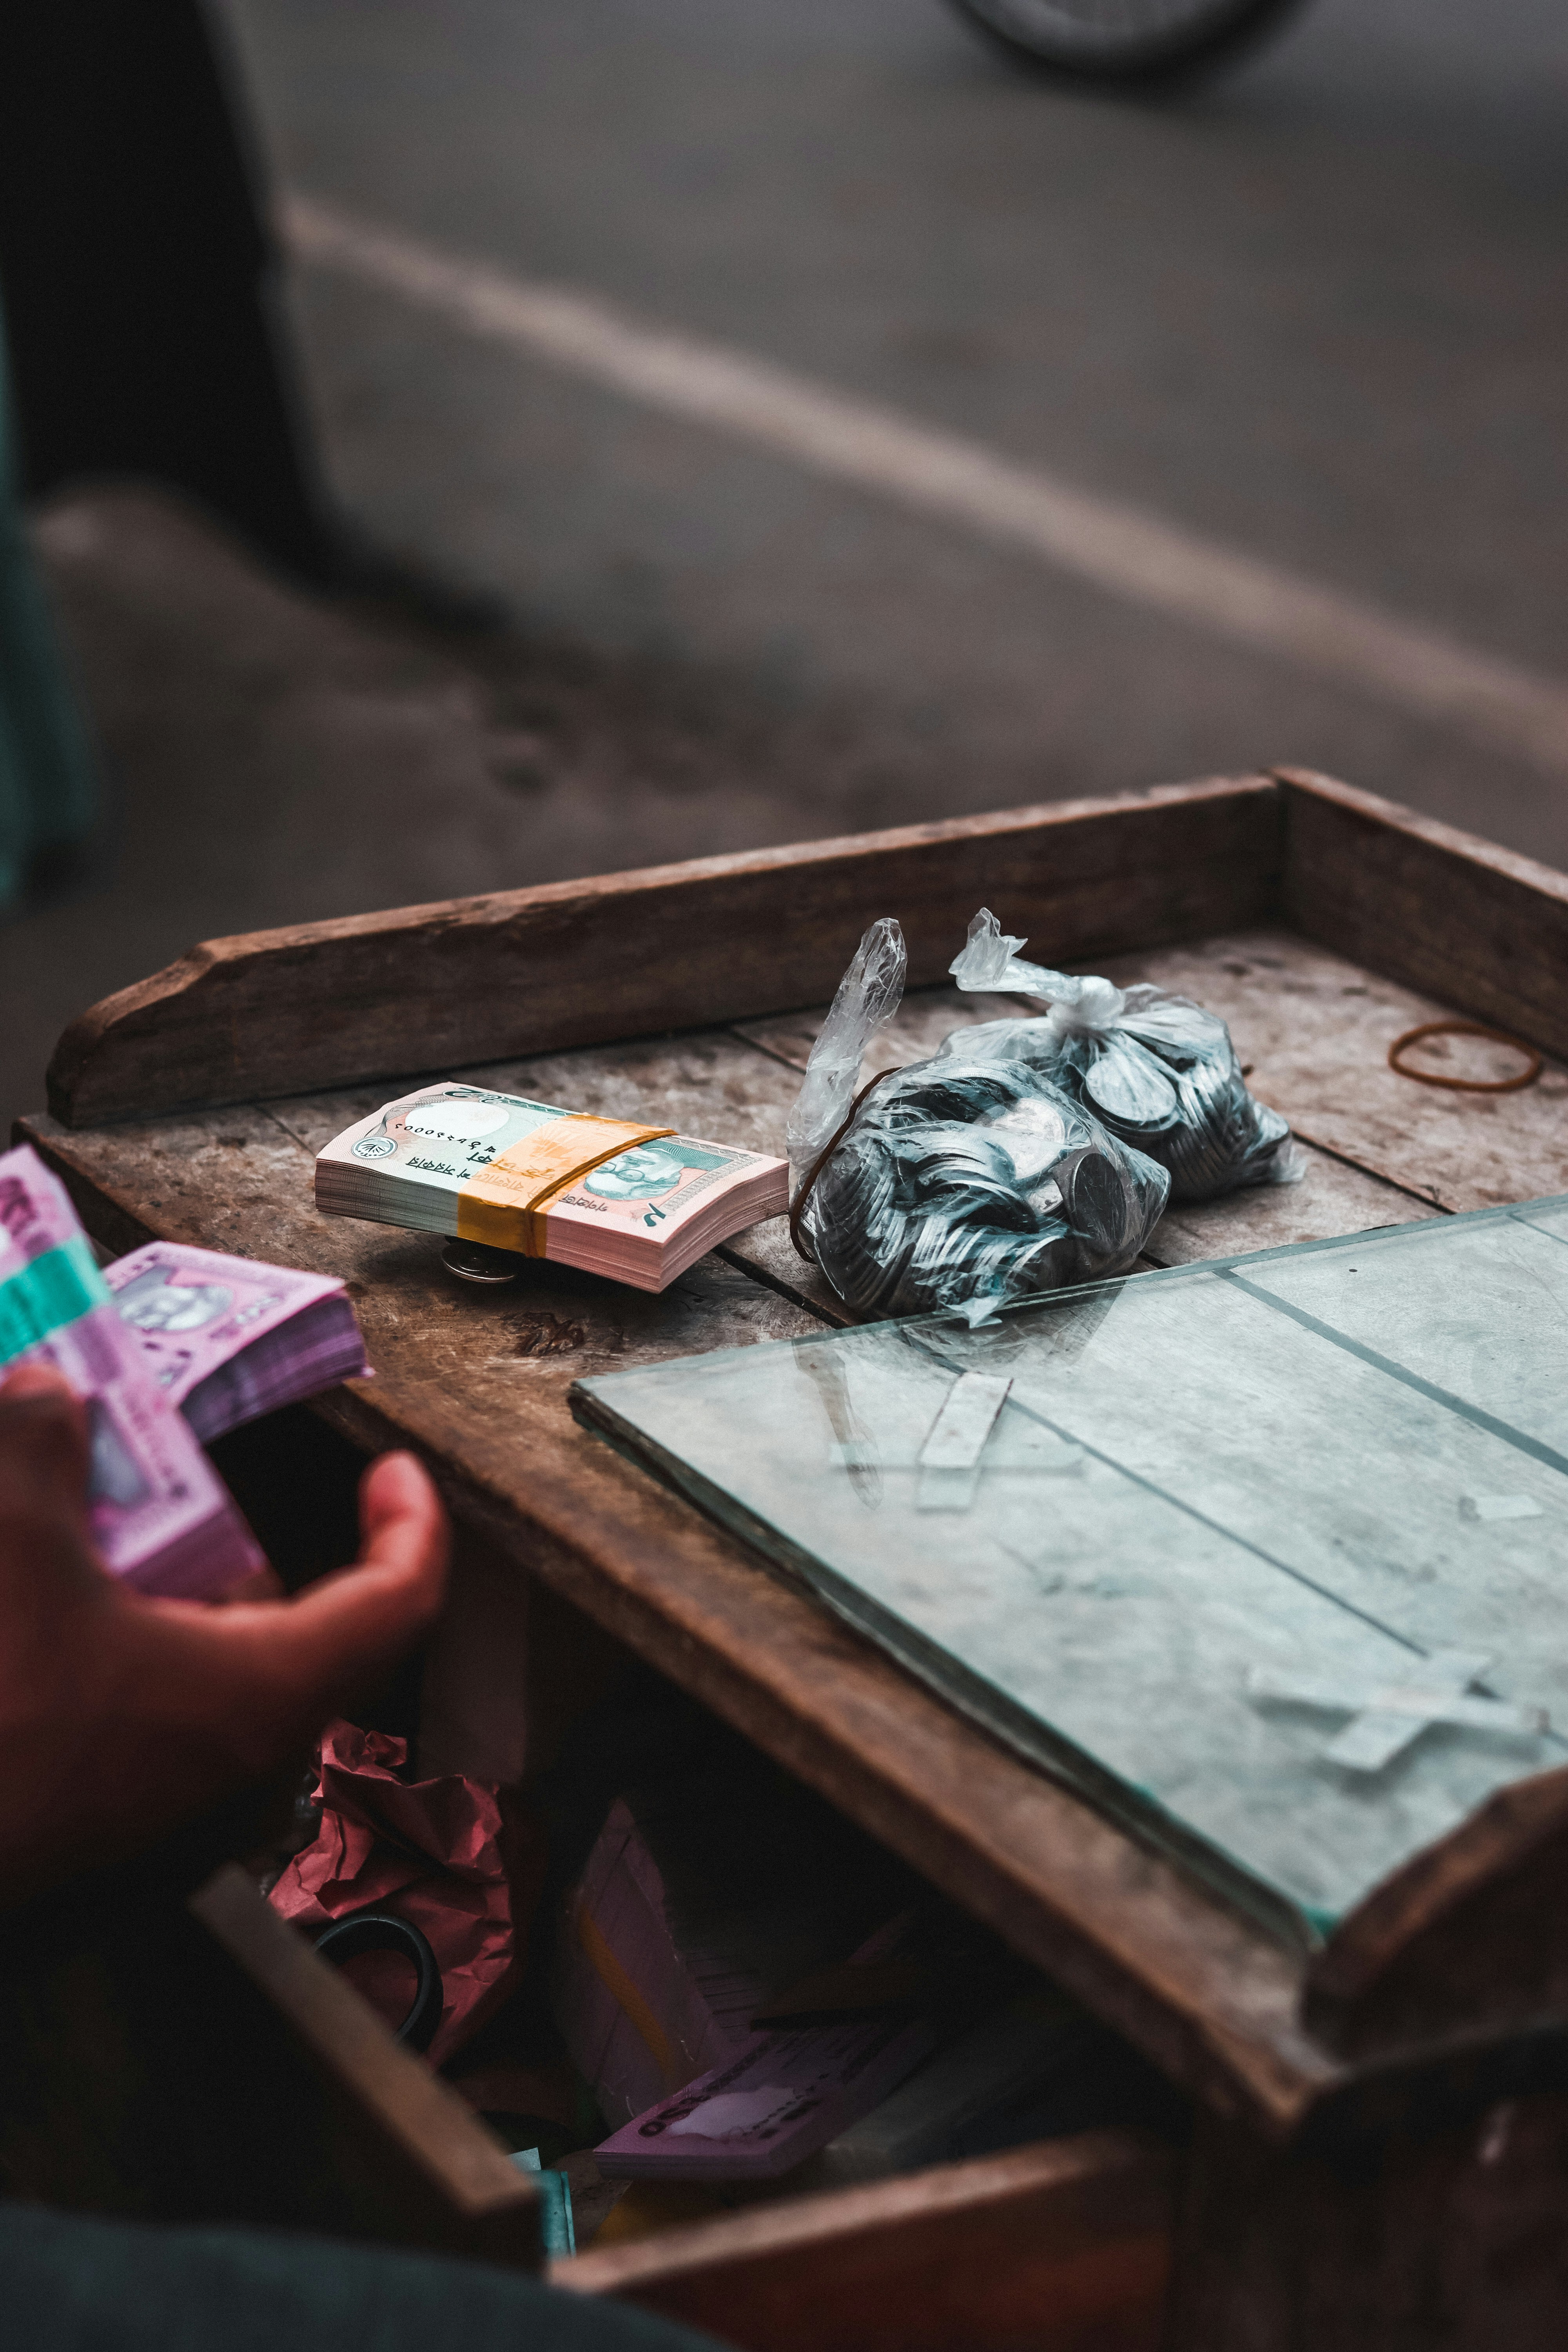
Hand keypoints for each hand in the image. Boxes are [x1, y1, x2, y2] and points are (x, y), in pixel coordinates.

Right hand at [0, 1364, 448, 1907]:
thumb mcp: (10, 1546)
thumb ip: (38, 1448)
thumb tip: (48, 1393)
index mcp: (263, 1691)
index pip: (397, 1604)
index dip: (410, 1525)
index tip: (392, 1469)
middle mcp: (238, 1754)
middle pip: (280, 1620)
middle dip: (220, 1539)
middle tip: (156, 1486)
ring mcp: (173, 1799)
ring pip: (201, 1662)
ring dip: (153, 1590)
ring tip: (78, 1539)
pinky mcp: (107, 1818)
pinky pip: (141, 1707)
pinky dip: (110, 1644)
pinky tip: (41, 1608)